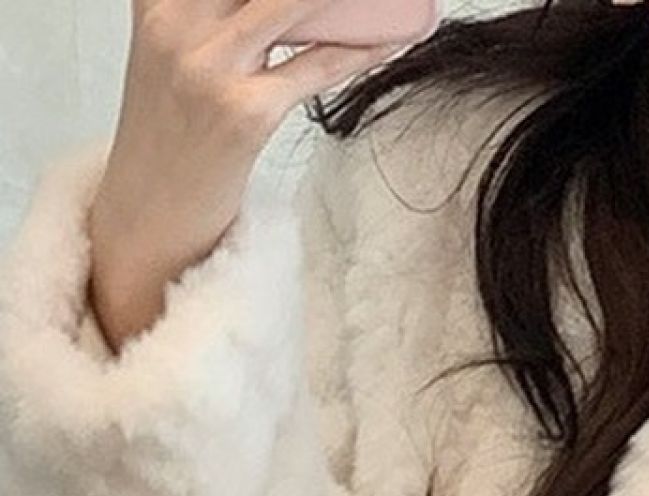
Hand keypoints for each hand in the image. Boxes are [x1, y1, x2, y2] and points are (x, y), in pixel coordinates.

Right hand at [88, 0, 411, 348]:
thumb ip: (217, 16)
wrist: (149, 212)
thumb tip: (297, 9)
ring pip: (290, 5)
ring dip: (348, 0)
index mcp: (158, 2)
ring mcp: (208, 68)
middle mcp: (177, 24)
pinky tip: (390, 39)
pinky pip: (316, 67)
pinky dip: (361, 50)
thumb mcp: (175, 55)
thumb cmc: (171, 136)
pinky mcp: (244, 114)